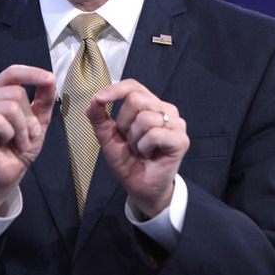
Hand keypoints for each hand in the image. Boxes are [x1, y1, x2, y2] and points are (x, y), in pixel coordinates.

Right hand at [0, 65, 55, 214]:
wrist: (9, 173)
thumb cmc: (18, 146)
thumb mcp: (38, 120)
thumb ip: (45, 98)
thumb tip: (50, 79)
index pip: (12, 73)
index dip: (31, 73)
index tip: (49, 79)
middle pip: (16, 93)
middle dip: (29, 118)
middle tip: (26, 135)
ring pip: (10, 107)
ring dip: (21, 130)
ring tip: (17, 141)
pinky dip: (10, 135)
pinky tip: (5, 143)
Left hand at [87, 79, 188, 218]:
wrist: (140, 188)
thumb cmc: (128, 161)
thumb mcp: (107, 137)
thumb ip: (99, 117)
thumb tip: (94, 100)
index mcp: (150, 105)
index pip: (133, 86)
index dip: (115, 89)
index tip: (99, 99)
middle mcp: (165, 110)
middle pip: (136, 99)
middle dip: (124, 123)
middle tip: (130, 141)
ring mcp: (176, 124)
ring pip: (145, 118)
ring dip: (134, 139)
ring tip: (140, 149)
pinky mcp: (181, 140)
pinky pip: (154, 134)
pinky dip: (144, 146)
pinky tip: (149, 154)